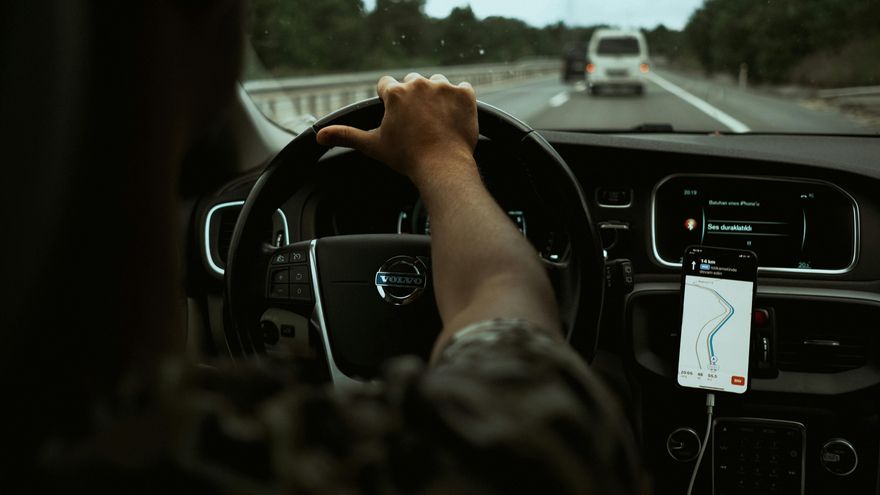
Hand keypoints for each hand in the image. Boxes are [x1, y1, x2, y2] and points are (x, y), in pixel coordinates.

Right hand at [316, 73, 477, 183]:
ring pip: (437, 84)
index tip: (396, 117)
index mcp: (395, 93)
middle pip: (412, 82)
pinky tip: (453, 118)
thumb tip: (319, 136)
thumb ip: (346, 136)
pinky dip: (459, 101)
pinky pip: (462, 88)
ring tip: (435, 121)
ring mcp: (444, 87)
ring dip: (436, 96)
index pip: (387, 85)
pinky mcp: (465, 94)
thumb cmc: (407, 158)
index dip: (390, 102)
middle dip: (413, 99)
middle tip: (417, 123)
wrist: (443, 167)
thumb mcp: (373, 146)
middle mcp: (419, 84)